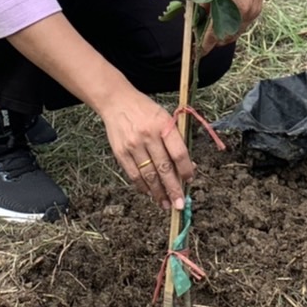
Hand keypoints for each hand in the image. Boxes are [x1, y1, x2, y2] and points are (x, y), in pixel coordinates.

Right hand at [101, 86, 193, 210]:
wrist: (117, 102)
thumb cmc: (146, 110)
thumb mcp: (165, 118)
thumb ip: (176, 140)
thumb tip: (187, 166)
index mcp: (163, 125)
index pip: (178, 153)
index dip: (186, 170)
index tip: (190, 181)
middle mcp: (148, 136)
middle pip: (164, 168)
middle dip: (173, 189)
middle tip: (179, 204)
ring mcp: (133, 146)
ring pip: (148, 175)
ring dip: (158, 193)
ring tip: (166, 204)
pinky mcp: (120, 152)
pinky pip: (133, 175)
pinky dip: (142, 186)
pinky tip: (150, 193)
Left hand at [201, 0, 272, 54]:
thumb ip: (204, 0)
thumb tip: (196, 16)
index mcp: (230, 7)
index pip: (213, 35)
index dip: (204, 46)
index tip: (198, 52)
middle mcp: (243, 15)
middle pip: (226, 38)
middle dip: (214, 40)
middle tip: (202, 34)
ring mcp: (251, 13)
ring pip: (235, 33)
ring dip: (224, 33)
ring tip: (213, 26)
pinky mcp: (256, 10)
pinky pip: (242, 24)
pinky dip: (233, 24)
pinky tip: (226, 16)